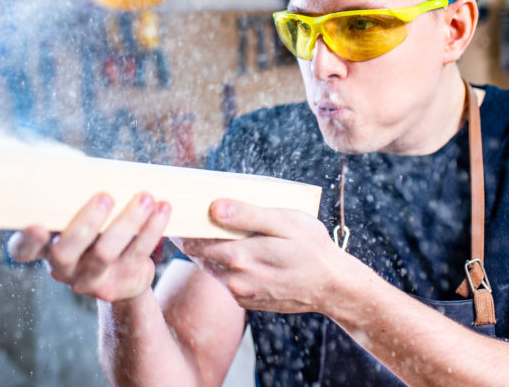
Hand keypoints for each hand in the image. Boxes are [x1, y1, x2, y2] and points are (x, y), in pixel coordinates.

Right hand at [7, 192, 170, 301]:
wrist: (121, 272)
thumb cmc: (93, 224)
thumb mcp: (77, 208)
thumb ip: (70, 188)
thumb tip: (75, 159)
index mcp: (44, 247)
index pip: (22, 250)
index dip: (26, 240)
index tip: (36, 225)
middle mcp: (62, 268)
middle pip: (65, 251)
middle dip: (86, 222)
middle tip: (105, 196)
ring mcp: (89, 280)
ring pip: (105, 253)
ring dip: (128, 222)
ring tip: (146, 197)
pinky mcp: (119, 284)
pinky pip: (137, 256)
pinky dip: (152, 229)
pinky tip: (163, 208)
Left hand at [177, 199, 346, 313]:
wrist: (332, 287)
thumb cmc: (311, 247)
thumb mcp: (287, 222)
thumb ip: (249, 215)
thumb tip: (215, 207)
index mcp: (241, 256)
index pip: (195, 239)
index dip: (183, 224)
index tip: (175, 208)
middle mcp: (235, 278)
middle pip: (198, 254)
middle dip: (188, 235)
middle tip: (181, 213)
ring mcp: (240, 293)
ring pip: (210, 267)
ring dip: (205, 250)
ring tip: (203, 227)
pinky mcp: (246, 300)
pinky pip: (225, 279)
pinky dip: (221, 264)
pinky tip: (229, 248)